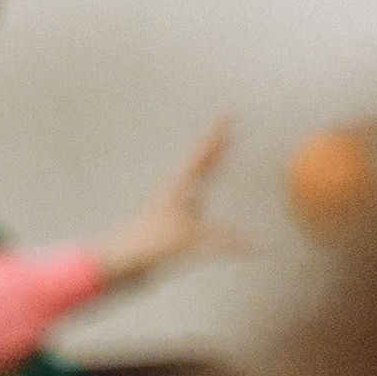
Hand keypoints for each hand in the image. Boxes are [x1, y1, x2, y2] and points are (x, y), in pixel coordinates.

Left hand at [97, 120, 252, 288]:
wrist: (118, 263)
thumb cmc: (150, 246)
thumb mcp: (193, 241)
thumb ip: (228, 242)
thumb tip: (258, 247)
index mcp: (179, 185)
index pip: (204, 152)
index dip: (218, 133)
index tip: (230, 112)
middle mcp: (173, 190)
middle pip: (200, 161)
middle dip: (216, 145)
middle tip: (229, 128)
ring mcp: (168, 204)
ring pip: (193, 177)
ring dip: (208, 164)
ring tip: (220, 153)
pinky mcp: (165, 220)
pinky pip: (191, 197)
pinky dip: (202, 189)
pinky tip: (204, 196)